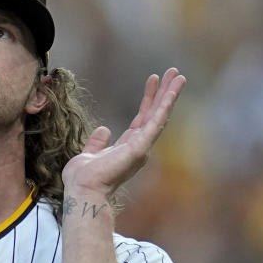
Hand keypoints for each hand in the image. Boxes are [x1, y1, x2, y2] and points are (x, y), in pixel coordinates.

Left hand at [61, 68, 185, 198]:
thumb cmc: (83, 179)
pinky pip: (155, 122)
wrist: (82, 190)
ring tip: (179, 75)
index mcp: (127, 148)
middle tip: (174, 73)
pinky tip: (171, 91)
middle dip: (164, 93)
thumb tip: (104, 129)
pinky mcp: (140, 147)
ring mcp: (141, 147)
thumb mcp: (88, 154)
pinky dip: (164, 105)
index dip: (149, 99)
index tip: (154, 81)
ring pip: (159, 115)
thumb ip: (97, 143)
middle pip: (154, 114)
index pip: (142, 119)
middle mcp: (138, 147)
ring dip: (169, 95)